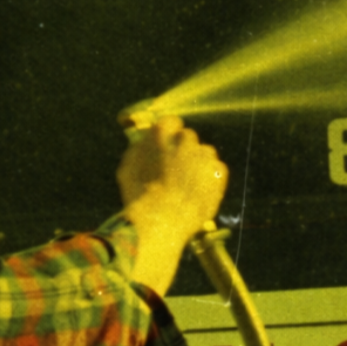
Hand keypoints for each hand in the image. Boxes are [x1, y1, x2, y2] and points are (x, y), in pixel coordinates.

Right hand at [117, 116, 226, 294]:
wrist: (160, 221)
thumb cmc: (138, 196)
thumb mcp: (128, 167)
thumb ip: (140, 148)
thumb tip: (146, 141)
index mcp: (163, 131)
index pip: (170, 123)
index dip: (168, 138)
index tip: (165, 149)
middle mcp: (186, 138)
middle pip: (188, 138)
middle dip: (183, 151)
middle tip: (174, 171)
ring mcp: (205, 155)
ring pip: (204, 154)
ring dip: (198, 164)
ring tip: (185, 187)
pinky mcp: (218, 172)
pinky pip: (216, 171)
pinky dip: (210, 179)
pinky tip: (197, 193)